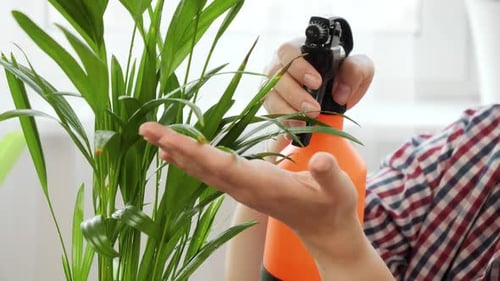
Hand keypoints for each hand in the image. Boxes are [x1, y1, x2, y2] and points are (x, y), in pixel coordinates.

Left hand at [139, 123, 393, 279]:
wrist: (324, 229)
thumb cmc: (331, 206)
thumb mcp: (337, 189)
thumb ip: (328, 174)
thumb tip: (322, 161)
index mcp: (262, 184)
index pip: (221, 165)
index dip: (194, 151)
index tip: (167, 138)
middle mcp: (245, 187)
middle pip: (202, 166)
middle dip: (173, 147)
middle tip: (145, 129)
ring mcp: (241, 188)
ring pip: (202, 169)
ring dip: (176, 152)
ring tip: (153, 136)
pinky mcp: (243, 185)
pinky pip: (209, 171)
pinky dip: (190, 159)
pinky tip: (174, 153)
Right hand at [263, 40, 374, 152]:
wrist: (335, 93)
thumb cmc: (343, 74)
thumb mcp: (359, 67)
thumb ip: (356, 70)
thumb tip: (340, 93)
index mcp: (300, 49)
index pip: (289, 51)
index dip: (299, 67)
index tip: (317, 83)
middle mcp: (281, 65)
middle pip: (276, 76)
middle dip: (295, 95)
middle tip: (314, 110)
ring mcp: (274, 85)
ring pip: (271, 95)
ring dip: (286, 111)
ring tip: (303, 124)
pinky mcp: (273, 104)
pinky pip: (271, 112)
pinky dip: (283, 122)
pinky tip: (295, 129)